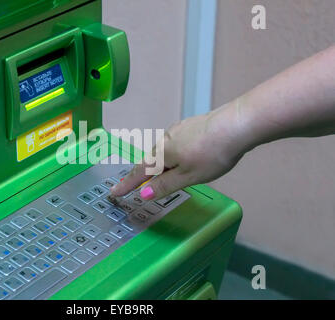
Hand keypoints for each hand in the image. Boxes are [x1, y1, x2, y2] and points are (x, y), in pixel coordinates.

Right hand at [110, 104, 248, 199]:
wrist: (237, 125)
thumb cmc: (212, 153)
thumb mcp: (188, 176)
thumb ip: (164, 185)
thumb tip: (143, 194)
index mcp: (162, 153)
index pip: (139, 172)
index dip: (127, 184)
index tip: (115, 192)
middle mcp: (166, 138)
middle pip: (151, 159)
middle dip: (144, 173)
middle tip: (136, 186)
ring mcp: (180, 129)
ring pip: (164, 150)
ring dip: (160, 164)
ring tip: (164, 175)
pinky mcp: (192, 125)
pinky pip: (176, 143)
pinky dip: (173, 154)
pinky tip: (184, 157)